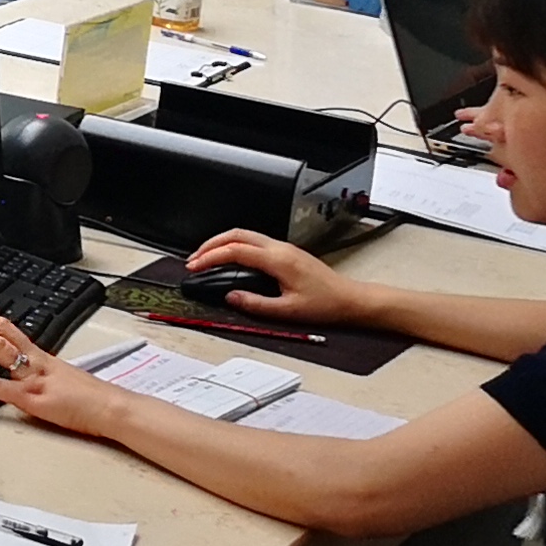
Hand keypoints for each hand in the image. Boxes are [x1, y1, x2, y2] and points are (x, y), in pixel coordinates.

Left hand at [0, 308, 122, 434]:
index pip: (8, 329)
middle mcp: (36, 361)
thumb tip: (20, 379)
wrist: (113, 409)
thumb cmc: (92, 399)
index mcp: (41, 356)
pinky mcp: (33, 398)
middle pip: (0, 329)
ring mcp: (33, 377)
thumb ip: (38, 376)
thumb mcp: (60, 380)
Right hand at [184, 229, 371, 326]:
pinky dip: (235, 246)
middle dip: (210, 244)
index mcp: (278, 260)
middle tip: (194, 258)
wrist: (351, 300)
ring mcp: (284, 248)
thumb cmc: (326, 304)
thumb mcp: (288, 311)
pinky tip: (231, 259)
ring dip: (222, 243)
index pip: (235, 251)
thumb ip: (256, 304)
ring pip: (245, 235)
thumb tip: (231, 297)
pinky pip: (255, 241)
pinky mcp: (287, 253)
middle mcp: (280, 249)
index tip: (195, 266)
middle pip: (237, 234)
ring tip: (207, 257)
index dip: (210, 257)